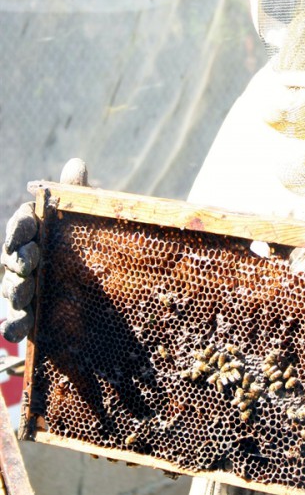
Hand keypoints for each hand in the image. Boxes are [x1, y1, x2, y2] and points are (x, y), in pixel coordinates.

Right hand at [1, 158, 88, 342]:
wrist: (102, 286)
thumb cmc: (86, 241)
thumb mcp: (85, 218)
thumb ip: (76, 194)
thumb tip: (75, 164)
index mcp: (35, 231)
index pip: (22, 224)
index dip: (22, 225)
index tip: (28, 226)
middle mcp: (25, 259)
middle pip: (13, 257)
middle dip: (19, 258)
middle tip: (30, 260)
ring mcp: (26, 288)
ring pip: (12, 288)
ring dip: (15, 291)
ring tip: (26, 294)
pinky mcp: (33, 316)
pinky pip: (16, 322)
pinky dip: (14, 326)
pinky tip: (17, 330)